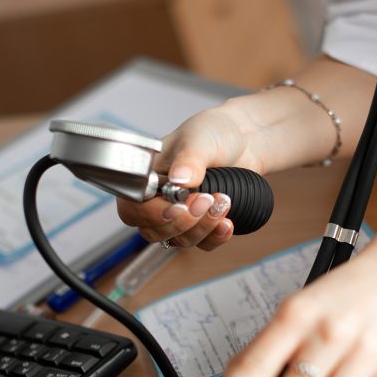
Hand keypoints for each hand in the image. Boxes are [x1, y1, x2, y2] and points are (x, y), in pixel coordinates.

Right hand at [115, 105, 266, 249]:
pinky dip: (216, 237)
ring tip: (223, 201)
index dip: (152, 214)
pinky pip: (203, 244)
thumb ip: (189, 159)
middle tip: (206, 199)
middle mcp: (159, 199)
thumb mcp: (199, 138)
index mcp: (147, 177)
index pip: (132, 208)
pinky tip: (227, 222)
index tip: (178, 206)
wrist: (244, 140)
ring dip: (202, 227)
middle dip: (182, 222)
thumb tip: (179, 179)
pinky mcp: (203, 224)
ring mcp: (180, 214)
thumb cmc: (213, 132)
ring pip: (179, 240)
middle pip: (153, 231)